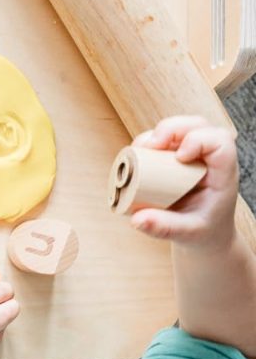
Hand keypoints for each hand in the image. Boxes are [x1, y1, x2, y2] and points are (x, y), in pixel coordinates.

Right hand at [130, 116, 237, 247]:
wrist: (203, 233)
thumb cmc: (202, 231)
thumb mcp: (188, 234)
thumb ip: (164, 228)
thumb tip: (136, 219)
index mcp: (222, 173)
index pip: (220, 142)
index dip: (199, 140)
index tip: (180, 158)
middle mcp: (208, 158)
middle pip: (197, 125)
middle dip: (172, 128)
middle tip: (151, 146)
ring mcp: (191, 154)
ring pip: (178, 126)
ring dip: (155, 133)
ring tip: (138, 151)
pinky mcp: (173, 156)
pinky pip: (162, 138)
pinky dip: (147, 142)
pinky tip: (136, 156)